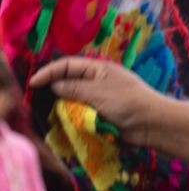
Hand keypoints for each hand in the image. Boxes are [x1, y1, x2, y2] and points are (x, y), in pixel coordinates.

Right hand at [29, 57, 166, 146]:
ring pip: (72, 100)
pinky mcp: (100, 115)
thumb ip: (74, 88)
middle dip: (53, 89)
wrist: (152, 124)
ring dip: (61, 106)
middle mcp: (97, 82)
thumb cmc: (128, 102)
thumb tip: (55, 85)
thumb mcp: (98, 92)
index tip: (33, 83)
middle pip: (68, 82)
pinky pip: (80, 114)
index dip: (49, 72)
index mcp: (98, 69)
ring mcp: (99, 99)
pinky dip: (70, 118)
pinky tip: (60, 123)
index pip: (68, 65)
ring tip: (46, 113)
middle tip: (35, 100)